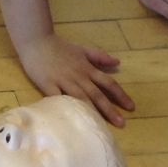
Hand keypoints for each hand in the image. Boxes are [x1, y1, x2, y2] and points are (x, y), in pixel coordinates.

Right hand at [18, 33, 134, 127]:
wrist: (36, 42)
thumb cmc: (59, 46)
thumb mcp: (82, 49)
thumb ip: (99, 56)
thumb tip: (118, 63)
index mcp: (87, 68)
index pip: (108, 83)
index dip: (120, 95)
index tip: (131, 107)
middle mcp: (78, 76)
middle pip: (96, 94)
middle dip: (109, 109)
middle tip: (121, 123)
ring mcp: (63, 80)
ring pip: (80, 98)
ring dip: (91, 111)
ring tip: (100, 125)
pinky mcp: (48, 84)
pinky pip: (57, 98)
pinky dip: (64, 107)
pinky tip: (71, 118)